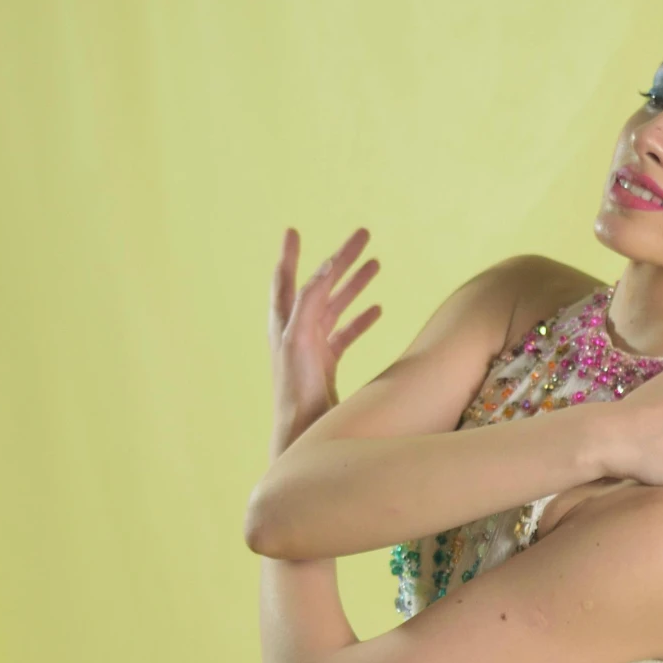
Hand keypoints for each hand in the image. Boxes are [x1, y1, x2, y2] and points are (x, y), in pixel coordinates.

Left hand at [268, 226, 382, 454]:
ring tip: (375, 264)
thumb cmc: (295, 387)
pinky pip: (346, 335)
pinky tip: (377, 309)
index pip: (286, 277)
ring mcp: (313, 347)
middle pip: (321, 285)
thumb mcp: (300, 337)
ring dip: (356, 285)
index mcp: (285, 321)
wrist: (302, 431)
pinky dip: (361, 320)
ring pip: (337, 307)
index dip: (290, 253)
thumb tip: (327, 265)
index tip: (292, 231)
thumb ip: (311, 300)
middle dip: (341, 260)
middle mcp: (297, 330)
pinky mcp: (327, 365)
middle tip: (362, 235)